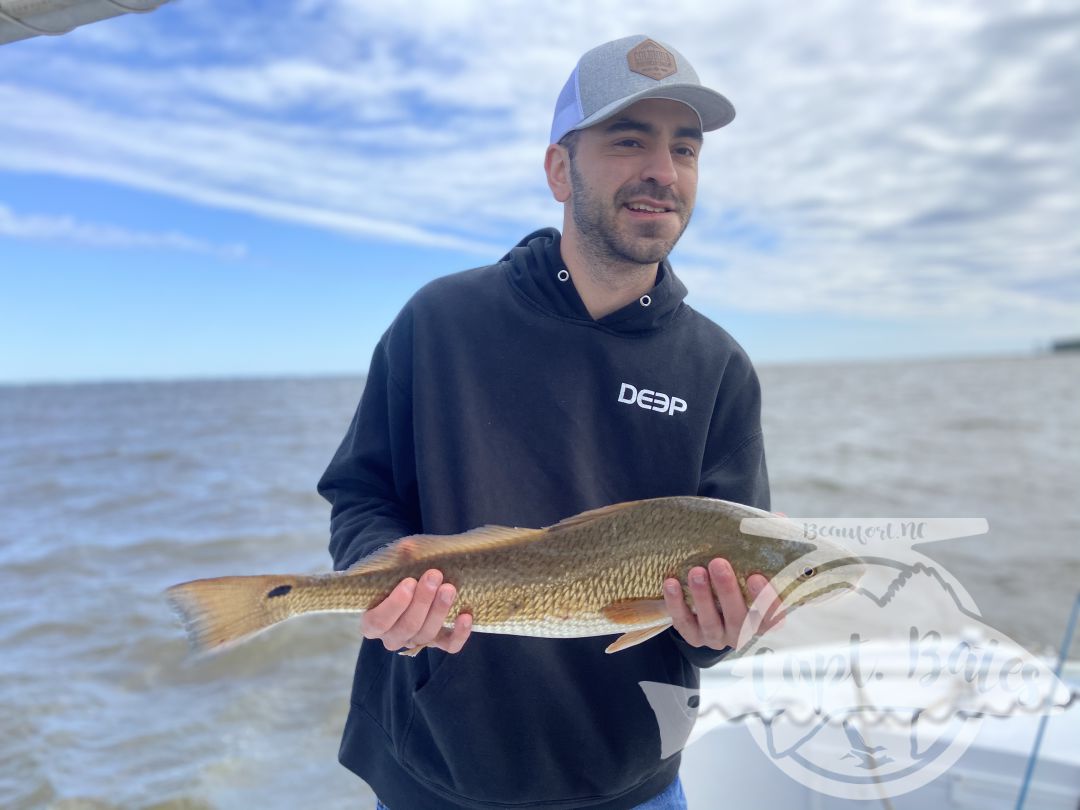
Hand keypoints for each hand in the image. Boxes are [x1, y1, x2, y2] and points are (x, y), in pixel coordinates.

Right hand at [361, 568, 471, 653]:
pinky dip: (459, 633)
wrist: (413, 579)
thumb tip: (407, 548)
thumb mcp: (392, 565)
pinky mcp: (439, 641)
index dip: (394, 605)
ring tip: (449, 588)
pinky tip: (466, 616)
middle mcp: (392, 636)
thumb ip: (397, 559)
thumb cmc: (397, 573)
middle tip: (434, 576)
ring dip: (439, 610)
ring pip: (427, 634)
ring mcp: (416, 640)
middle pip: (407, 627)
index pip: (378, 622)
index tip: (408, 582)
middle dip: (422, 601)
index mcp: (372, 622)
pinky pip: (450, 646)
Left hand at [663, 558, 781, 650]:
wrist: (711, 602)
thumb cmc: (738, 579)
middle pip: (739, 619)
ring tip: (696, 571)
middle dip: (727, 591)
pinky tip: (671, 584)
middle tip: (718, 563)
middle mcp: (742, 633)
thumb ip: (761, 551)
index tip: (756, 576)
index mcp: (764, 619)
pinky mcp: (693, 636)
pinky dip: (676, 604)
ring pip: (710, 623)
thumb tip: (773, 521)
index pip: (773, 617)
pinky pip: (684, 623)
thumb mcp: (752, 567)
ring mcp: (717, 637)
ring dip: (702, 597)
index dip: (766, 600)